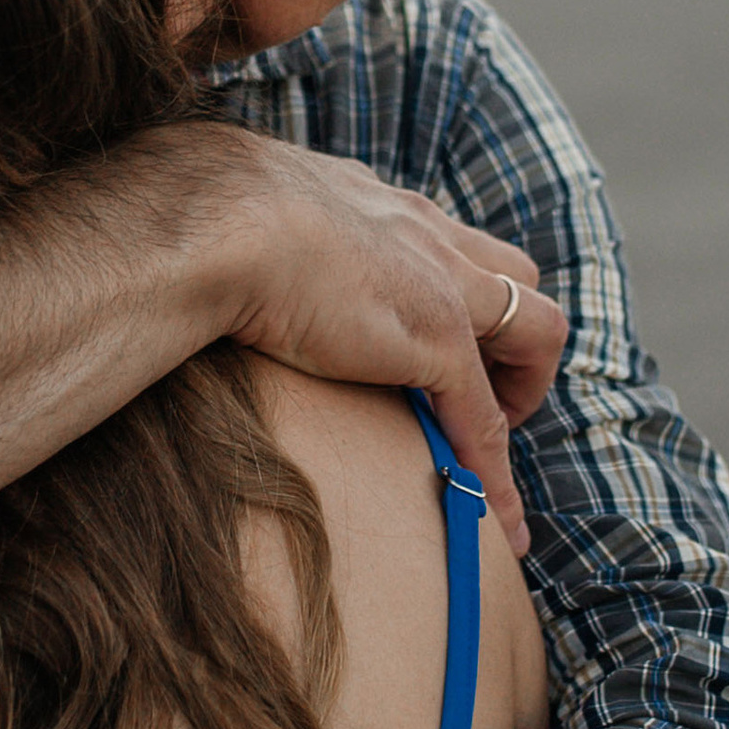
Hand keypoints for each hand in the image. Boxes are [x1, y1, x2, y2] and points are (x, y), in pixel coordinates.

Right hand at [210, 133, 565, 555]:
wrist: (213, 222)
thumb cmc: (200, 216)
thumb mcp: (238, 211)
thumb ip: (247, 229)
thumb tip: (192, 241)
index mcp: (376, 204)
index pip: (443, 244)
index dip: (452, 294)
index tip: (427, 342)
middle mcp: (424, 234)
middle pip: (512, 272)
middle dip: (511, 333)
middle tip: (475, 390)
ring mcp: (441, 288)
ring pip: (536, 330)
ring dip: (524, 390)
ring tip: (490, 447)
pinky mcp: (436, 343)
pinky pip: (485, 423)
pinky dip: (495, 476)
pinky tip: (495, 524)